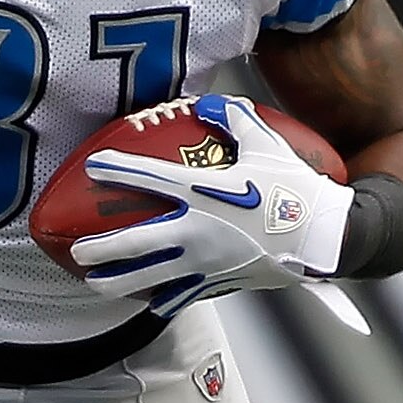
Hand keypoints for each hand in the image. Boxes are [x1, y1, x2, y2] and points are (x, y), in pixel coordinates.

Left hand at [70, 93, 353, 317]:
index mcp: (201, 192)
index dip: (116, 170)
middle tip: (77, 250)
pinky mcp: (217, 283)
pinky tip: (147, 300)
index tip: (92, 167)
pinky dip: (160, 299)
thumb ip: (236, 119)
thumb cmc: (295, 189)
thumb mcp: (267, 145)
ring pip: (147, 278)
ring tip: (93, 282)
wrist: (326, 237)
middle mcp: (194, 230)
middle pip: (132, 243)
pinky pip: (180, 296)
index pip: (147, 178)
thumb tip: (210, 102)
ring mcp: (203, 262)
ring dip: (115, 281)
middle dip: (98, 248)